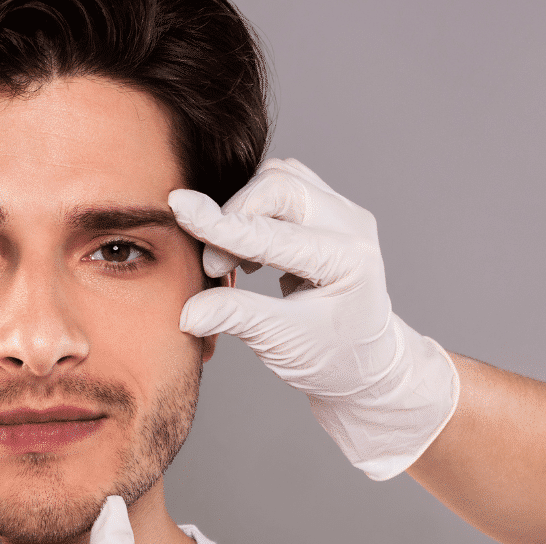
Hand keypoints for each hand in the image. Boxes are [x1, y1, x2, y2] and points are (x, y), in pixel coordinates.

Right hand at [169, 158, 459, 479]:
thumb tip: (188, 312)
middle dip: (235, 215)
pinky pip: (284, 188)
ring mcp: (342, 213)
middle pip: (280, 187)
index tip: (180, 208)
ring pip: (279, 180)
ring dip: (244, 210)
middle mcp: (352, 225)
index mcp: (349, 259)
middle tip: (213, 265)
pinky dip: (255, 210)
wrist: (365, 362)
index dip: (220, 224)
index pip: (272, 233)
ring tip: (231, 259)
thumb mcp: (283, 344)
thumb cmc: (333, 357)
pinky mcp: (327, 211)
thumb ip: (236, 318)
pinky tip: (247, 250)